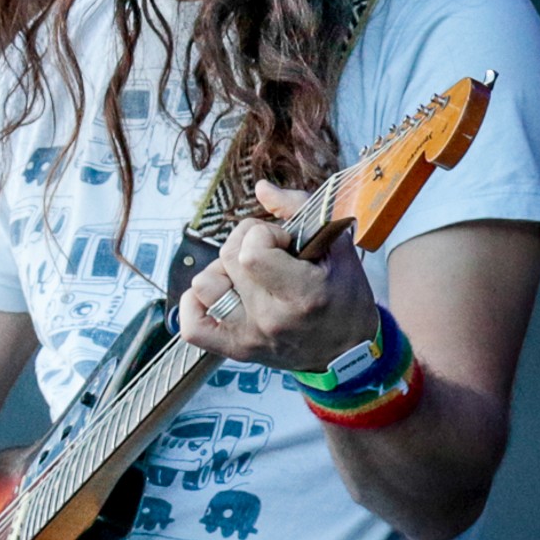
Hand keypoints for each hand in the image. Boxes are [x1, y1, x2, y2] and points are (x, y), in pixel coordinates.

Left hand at [177, 180, 379, 372]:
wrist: (347, 352)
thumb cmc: (344, 298)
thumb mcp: (337, 249)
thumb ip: (300, 209)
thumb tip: (261, 187)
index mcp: (302, 295)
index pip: (251, 252)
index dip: (263, 234)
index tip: (284, 242)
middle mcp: (270, 319)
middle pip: (227, 259)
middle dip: (245, 242)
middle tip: (269, 253)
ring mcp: (249, 337)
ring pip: (204, 284)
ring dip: (221, 270)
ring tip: (247, 274)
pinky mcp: (234, 350)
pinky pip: (192, 324)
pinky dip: (197, 302)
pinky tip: (221, 292)